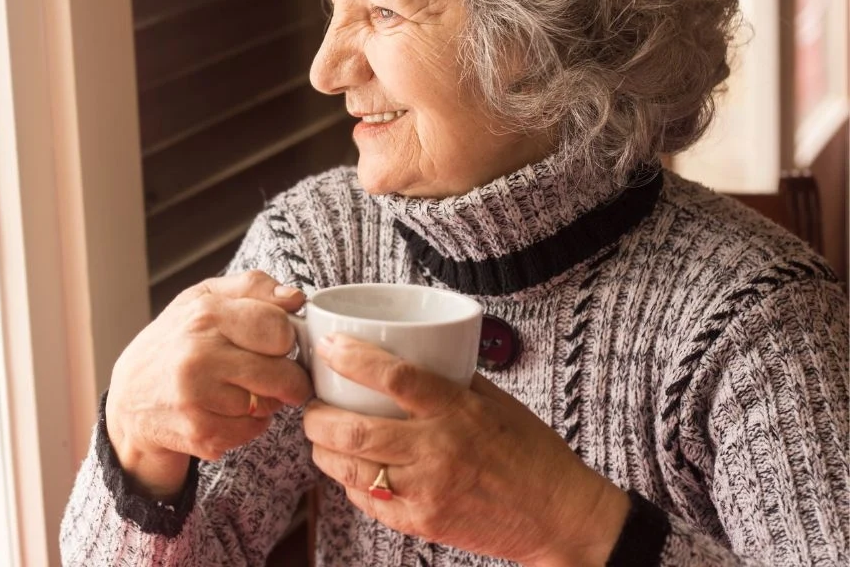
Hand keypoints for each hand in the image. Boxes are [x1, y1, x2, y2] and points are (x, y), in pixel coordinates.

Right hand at [106, 270, 312, 497]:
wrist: (129, 398)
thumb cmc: (174, 342)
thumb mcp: (204, 299)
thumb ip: (253, 288)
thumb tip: (295, 298)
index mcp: (204, 314)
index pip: (279, 328)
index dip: (286, 338)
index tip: (278, 343)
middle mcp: (198, 355)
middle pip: (282, 374)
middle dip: (289, 378)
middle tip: (279, 376)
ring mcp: (197, 398)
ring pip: (270, 406)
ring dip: (265, 402)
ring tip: (239, 390)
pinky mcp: (199, 433)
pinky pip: (252, 431)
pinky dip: (247, 425)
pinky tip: (226, 411)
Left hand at [302, 334, 629, 566]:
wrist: (558, 515)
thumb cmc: (529, 450)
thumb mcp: (494, 400)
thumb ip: (450, 379)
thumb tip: (405, 350)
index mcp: (457, 410)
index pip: (394, 377)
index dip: (352, 358)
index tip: (329, 347)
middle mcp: (438, 450)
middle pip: (354, 430)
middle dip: (317, 416)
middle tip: (311, 405)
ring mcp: (427, 491)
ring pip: (350, 468)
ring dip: (323, 450)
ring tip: (320, 437)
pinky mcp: (422, 524)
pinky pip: (367, 500)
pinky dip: (348, 481)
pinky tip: (348, 469)